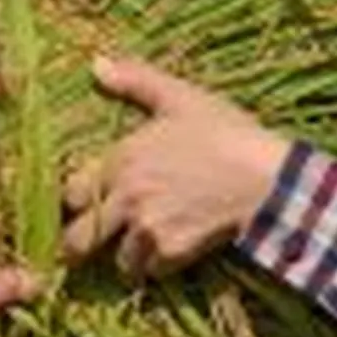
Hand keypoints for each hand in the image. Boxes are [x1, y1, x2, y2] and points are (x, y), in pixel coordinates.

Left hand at [62, 56, 289, 279]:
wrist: (265, 175)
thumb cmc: (224, 132)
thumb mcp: (179, 98)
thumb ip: (135, 81)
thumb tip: (96, 64)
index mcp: (120, 160)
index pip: (70, 195)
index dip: (77, 204)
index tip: (88, 205)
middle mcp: (126, 198)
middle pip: (77, 242)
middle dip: (81, 247)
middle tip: (93, 246)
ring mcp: (148, 228)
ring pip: (119, 261)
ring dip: (129, 257)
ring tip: (144, 246)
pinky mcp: (172, 252)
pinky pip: (152, 272)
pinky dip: (159, 266)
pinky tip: (174, 249)